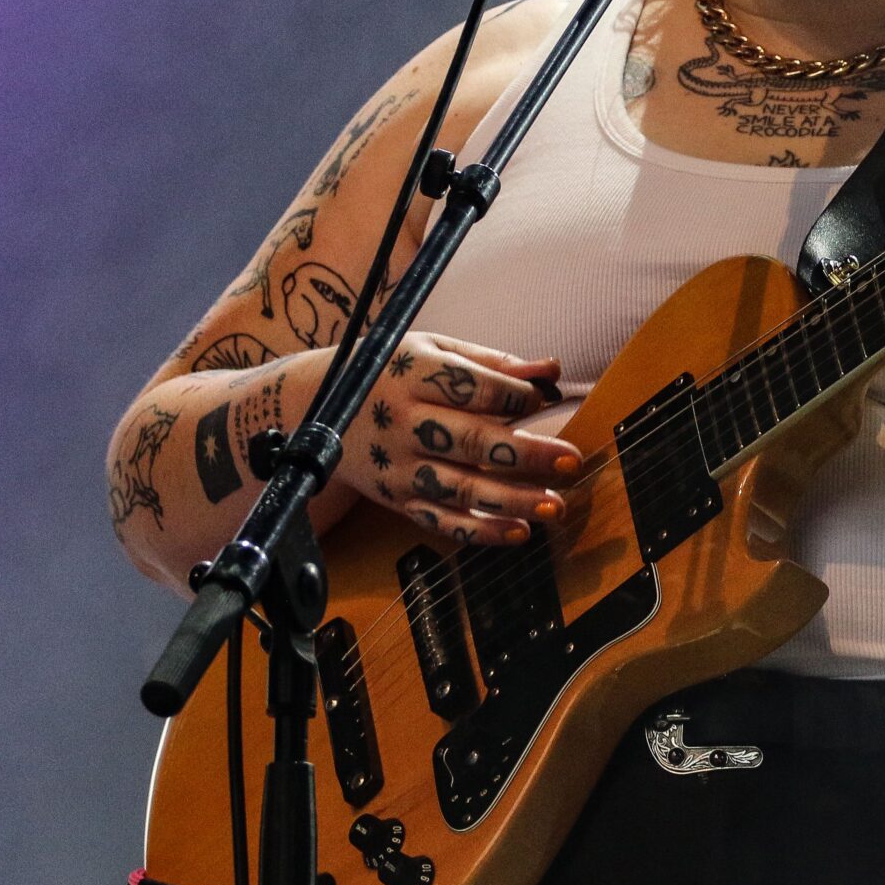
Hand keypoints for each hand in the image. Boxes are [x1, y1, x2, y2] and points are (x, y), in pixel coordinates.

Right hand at [329, 332, 578, 547]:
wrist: (314, 407)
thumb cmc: (392, 373)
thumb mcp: (432, 351)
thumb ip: (492, 363)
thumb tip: (550, 371)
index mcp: (415, 377)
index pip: (475, 389)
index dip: (516, 395)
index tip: (545, 398)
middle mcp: (405, 423)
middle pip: (472, 441)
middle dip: (526, 454)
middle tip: (571, 461)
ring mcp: (399, 467)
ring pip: (460, 488)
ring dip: (512, 501)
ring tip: (556, 506)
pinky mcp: (397, 499)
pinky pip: (441, 521)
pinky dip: (480, 531)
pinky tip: (518, 533)